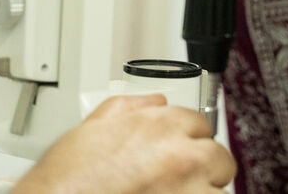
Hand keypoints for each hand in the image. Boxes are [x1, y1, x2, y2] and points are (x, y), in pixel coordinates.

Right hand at [14, 94, 235, 193]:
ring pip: (219, 189)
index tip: (181, 152)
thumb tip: (154, 102)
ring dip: (204, 192)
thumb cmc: (68, 181)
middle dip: (204, 168)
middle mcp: (181, 155)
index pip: (199, 124)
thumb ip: (129, 108)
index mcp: (159, 125)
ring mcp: (189, 189)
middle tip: (183, 180)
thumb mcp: (92, 128)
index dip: (187, 140)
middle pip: (218, 156)